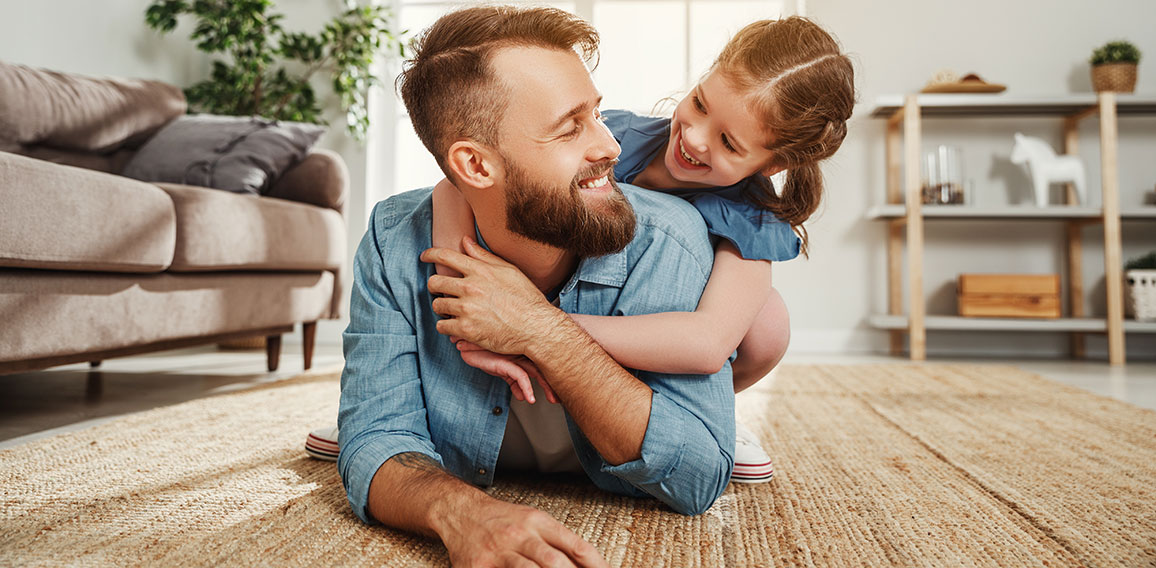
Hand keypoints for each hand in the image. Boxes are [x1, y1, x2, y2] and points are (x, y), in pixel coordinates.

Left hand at [422, 237, 563, 355]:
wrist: (536, 327)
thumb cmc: (526, 298)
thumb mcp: (509, 271)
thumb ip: (484, 256)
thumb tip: (465, 241)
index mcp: (480, 271)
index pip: (445, 255)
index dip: (430, 254)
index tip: (424, 257)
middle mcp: (470, 287)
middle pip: (435, 282)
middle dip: (436, 286)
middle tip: (443, 292)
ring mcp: (467, 309)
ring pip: (437, 305)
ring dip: (443, 308)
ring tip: (455, 311)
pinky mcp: (466, 329)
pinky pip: (442, 326)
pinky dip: (447, 326)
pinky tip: (456, 325)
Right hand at [439, 499, 607, 567]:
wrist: (459, 511)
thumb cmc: (503, 520)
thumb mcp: (533, 521)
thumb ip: (558, 541)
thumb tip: (586, 564)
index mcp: (538, 522)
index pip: (574, 546)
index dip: (594, 565)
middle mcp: (520, 535)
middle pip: (554, 562)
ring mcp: (498, 552)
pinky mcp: (478, 566)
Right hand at [456, 339, 558, 403]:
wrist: (466, 344)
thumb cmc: (483, 352)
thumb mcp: (502, 370)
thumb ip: (514, 382)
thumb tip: (524, 397)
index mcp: (525, 353)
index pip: (546, 364)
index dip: (555, 377)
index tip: (563, 391)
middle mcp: (523, 353)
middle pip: (546, 367)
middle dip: (556, 382)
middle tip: (565, 395)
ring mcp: (516, 356)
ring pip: (537, 372)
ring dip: (546, 387)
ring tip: (552, 400)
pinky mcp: (506, 361)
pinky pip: (520, 376)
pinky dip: (526, 389)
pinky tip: (529, 398)